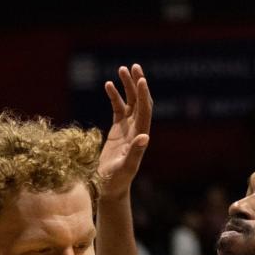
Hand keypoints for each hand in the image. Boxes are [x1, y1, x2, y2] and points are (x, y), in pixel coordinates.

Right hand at [98, 64, 151, 200]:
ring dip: (127, 86)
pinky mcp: (117, 129)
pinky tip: (108, 85)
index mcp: (140, 136)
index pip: (145, 111)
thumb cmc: (116, 181)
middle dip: (138, 84)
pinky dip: (115, 96)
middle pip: (140, 102)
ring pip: (130, 102)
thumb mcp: (125, 168)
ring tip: (122, 69)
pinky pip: (118, 108)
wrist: (109, 187)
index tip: (141, 79)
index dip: (144, 95)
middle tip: (134, 67)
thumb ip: (135, 153)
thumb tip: (145, 137)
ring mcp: (127, 128)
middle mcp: (136, 129)